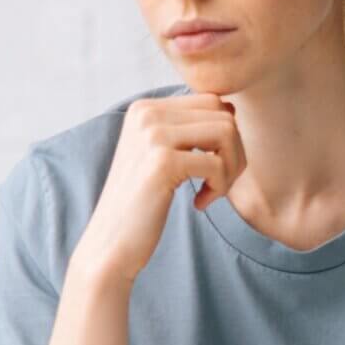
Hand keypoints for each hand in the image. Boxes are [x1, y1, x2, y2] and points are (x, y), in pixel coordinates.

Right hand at [71, 94, 247, 282]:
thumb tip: (231, 108)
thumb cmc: (141, 203)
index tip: (212, 168)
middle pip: (223, 116)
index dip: (225, 137)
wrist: (110, 243)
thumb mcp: (160, 155)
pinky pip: (218, 164)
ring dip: (230, 169)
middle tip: (218, 184)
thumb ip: (187, 128)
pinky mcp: (162, 162)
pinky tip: (200, 203)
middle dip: (234, 153)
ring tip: (213, 192)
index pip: (212, 102)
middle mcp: (145, 114)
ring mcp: (152, 135)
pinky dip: (220, 187)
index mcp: (144, 108)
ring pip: (227, 134)